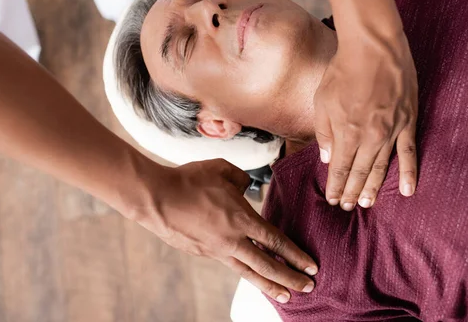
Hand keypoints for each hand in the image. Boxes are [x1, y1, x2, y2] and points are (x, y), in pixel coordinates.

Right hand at [138, 158, 317, 302]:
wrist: (156, 198)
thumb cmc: (188, 180)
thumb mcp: (221, 170)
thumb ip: (241, 179)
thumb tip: (247, 188)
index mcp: (241, 218)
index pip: (276, 241)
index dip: (296, 256)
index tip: (311, 267)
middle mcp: (232, 240)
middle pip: (268, 265)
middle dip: (291, 279)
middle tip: (308, 288)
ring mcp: (216, 250)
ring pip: (249, 273)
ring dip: (270, 285)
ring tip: (286, 296)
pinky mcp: (203, 253)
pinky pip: (230, 264)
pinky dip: (245, 272)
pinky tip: (250, 273)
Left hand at [313, 29, 417, 209]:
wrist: (374, 47)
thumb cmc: (343, 71)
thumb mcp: (322, 101)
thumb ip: (324, 132)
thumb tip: (327, 158)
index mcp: (346, 133)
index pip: (340, 168)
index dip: (336, 185)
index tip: (332, 199)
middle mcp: (369, 137)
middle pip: (360, 172)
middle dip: (351, 191)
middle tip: (346, 206)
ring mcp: (391, 131)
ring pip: (382, 167)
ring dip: (374, 187)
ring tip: (368, 203)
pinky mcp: (408, 122)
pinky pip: (409, 152)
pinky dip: (409, 173)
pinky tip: (408, 191)